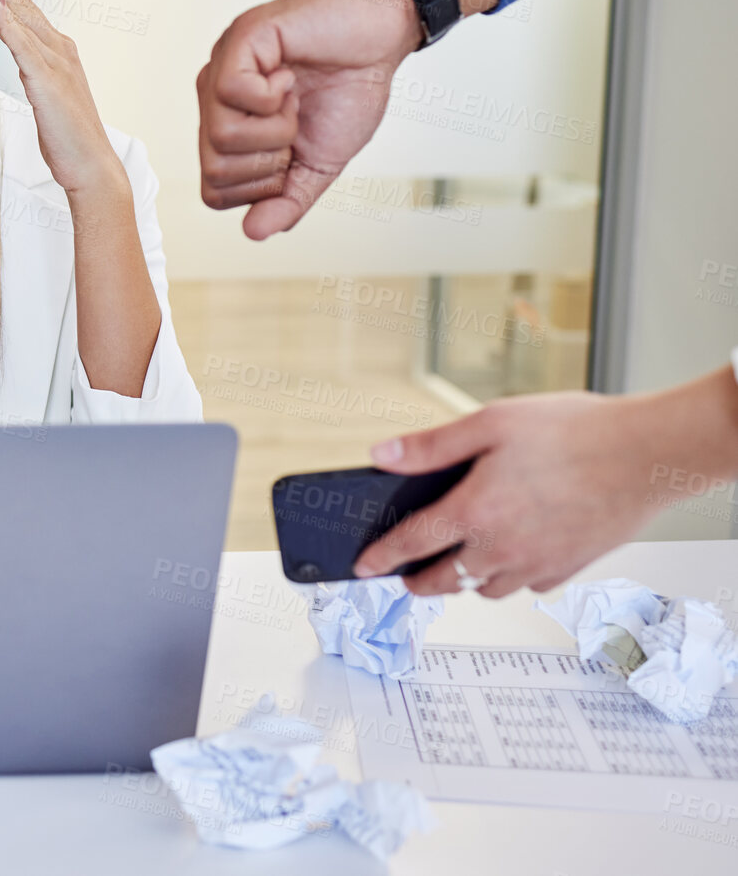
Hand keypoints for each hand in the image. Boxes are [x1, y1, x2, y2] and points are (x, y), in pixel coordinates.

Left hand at [0, 0, 118, 195]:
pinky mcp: (48, 81)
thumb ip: (35, 74)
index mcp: (57, 52)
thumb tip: (23, 64)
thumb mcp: (45, 98)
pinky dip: (9, 21)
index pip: (26, 11)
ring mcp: (56, 62)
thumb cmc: (67, 138)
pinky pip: (24, 45)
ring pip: (21, 17)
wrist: (91, 165)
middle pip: (23, 4)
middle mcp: (59, 49)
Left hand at [196, 0, 415, 238]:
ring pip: (219, 135)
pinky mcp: (239, 40)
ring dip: (273, 129)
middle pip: (214, 169)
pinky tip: (287, 76)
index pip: (215, 191)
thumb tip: (253, 233)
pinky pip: (230, 92)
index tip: (293, 153)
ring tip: (294, 99)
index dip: (260, 188)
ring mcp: (222, 67)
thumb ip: (288, 200)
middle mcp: (215, 98)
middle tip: (295, 126)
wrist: (383, 36)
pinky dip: (270, 97)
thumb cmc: (350, 90)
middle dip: (268, 162)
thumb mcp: (321, 162)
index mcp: (230, 126)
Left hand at [353, 368, 737, 596]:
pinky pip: (529, 585)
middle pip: (445, 581)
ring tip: (459, 560)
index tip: (362, 567)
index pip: (412, 543)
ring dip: (466, 580)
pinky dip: (512, 576)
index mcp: (476, 510)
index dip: (381, 557)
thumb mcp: (491, 423)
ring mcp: (539, 562)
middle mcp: (503, 547)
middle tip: (408, 574)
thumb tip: (382, 456)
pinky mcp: (571, 567)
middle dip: (418, 581)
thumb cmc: (575, 430)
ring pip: (486, 589)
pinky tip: (512, 554)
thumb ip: (431, 446)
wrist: (649, 452)